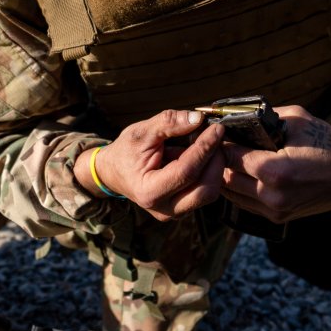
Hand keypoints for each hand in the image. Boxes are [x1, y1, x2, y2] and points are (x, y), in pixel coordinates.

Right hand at [79, 109, 226, 220]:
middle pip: (204, 189)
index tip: (216, 128)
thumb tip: (198, 118)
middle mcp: (164, 209)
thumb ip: (168, 123)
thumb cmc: (126, 151)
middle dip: (215, 160)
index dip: (205, 148)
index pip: (186, 171)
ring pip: (209, 192)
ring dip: (214, 166)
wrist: (114, 172)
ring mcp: (175, 212)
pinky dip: (209, 172)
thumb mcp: (142, 131)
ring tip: (206, 144)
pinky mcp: (183, 208)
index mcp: (149, 192)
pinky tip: (202, 155)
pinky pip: (205, 192)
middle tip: (215, 136)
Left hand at [221, 106, 330, 222]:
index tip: (213, 131)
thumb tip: (232, 116)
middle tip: (214, 144)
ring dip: (224, 176)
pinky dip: (238, 188)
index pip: (228, 155)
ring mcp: (274, 210)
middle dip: (217, 159)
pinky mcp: (279, 218)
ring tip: (224, 157)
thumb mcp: (294, 119)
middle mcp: (270, 195)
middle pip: (224, 177)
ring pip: (231, 194)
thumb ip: (261, 119)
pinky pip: (245, 203)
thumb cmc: (326, 141)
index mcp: (273, 170)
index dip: (218, 142)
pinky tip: (239, 172)